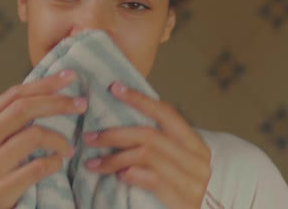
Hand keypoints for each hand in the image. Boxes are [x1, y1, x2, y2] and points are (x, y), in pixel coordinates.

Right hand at [0, 70, 86, 208]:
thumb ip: (10, 123)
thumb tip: (50, 92)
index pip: (14, 94)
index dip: (44, 84)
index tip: (69, 77)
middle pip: (23, 108)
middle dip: (58, 102)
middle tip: (82, 104)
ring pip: (33, 135)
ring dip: (60, 140)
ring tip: (69, 148)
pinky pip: (38, 167)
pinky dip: (54, 163)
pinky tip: (58, 164)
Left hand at [83, 81, 211, 208]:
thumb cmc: (184, 189)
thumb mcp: (179, 163)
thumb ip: (161, 145)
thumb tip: (123, 122)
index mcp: (196, 145)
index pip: (166, 113)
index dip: (140, 99)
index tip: (115, 88)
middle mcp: (197, 161)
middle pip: (150, 135)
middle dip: (115, 134)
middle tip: (90, 136)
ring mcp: (191, 181)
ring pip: (146, 156)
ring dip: (114, 158)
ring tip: (94, 162)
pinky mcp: (182, 201)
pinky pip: (152, 180)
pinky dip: (131, 174)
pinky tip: (118, 175)